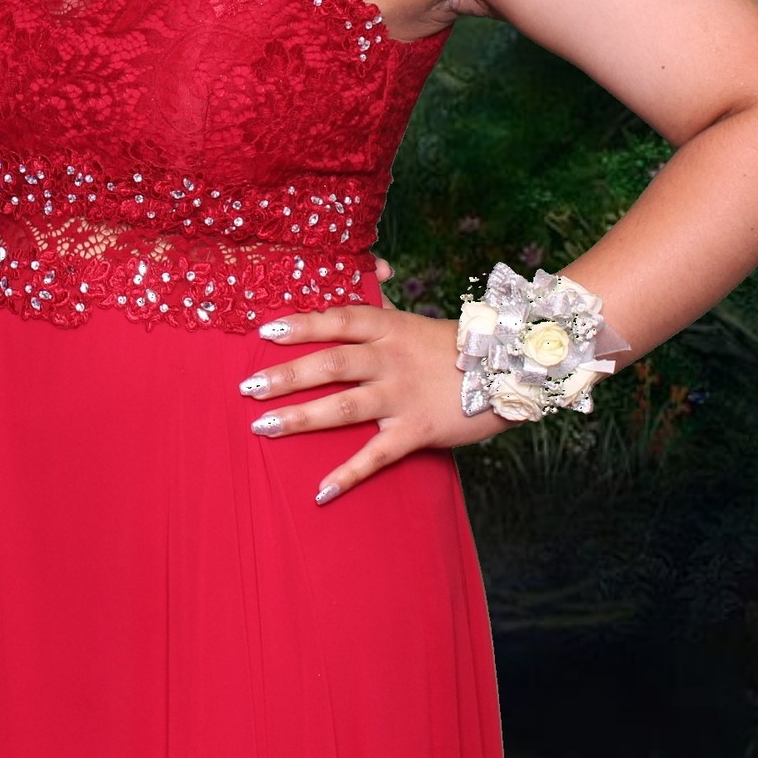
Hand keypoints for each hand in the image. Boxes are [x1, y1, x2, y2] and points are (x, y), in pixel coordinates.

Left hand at [240, 303, 507, 503]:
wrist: (510, 372)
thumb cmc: (455, 348)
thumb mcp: (415, 320)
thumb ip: (384, 306)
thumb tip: (375, 267)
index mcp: (389, 328)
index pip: (337, 320)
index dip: (301, 324)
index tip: (264, 332)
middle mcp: (390, 359)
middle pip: (330, 362)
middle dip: (286, 375)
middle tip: (248, 387)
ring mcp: (402, 395)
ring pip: (343, 406)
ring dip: (300, 417)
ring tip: (263, 427)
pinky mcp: (418, 431)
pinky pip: (377, 455)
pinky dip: (348, 474)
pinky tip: (321, 491)